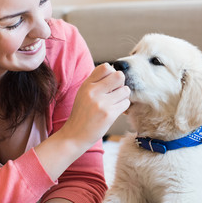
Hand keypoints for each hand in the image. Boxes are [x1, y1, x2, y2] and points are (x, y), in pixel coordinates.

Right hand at [34, 63, 129, 181]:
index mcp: (87, 85)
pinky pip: (126, 103)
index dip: (112, 73)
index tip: (109, 83)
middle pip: (119, 76)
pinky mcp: (109, 115)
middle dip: (120, 84)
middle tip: (115, 92)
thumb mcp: (83, 93)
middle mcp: (93, 91)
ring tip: (115, 103)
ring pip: (125, 90)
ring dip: (123, 96)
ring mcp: (101, 103)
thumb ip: (96, 82)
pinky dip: (123, 107)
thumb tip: (114, 71)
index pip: (106, 67)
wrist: (75, 135)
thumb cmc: (82, 114)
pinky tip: (115, 111)